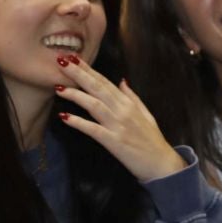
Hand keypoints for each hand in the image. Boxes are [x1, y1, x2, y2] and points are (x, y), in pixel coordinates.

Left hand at [53, 55, 186, 182]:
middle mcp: (122, 111)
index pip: (104, 82)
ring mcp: (118, 126)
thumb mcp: (145, 114)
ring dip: (75, 95)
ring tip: (59, 87)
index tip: (74, 58)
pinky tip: (64, 117)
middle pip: (97, 88)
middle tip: (61, 61)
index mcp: (128, 103)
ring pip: (94, 105)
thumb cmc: (153, 140)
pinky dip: (79, 122)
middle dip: (79, 74)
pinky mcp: (114, 142)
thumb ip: (132, 97)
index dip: (88, 69)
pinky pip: (93, 130)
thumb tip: (121, 81)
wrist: (162, 164)